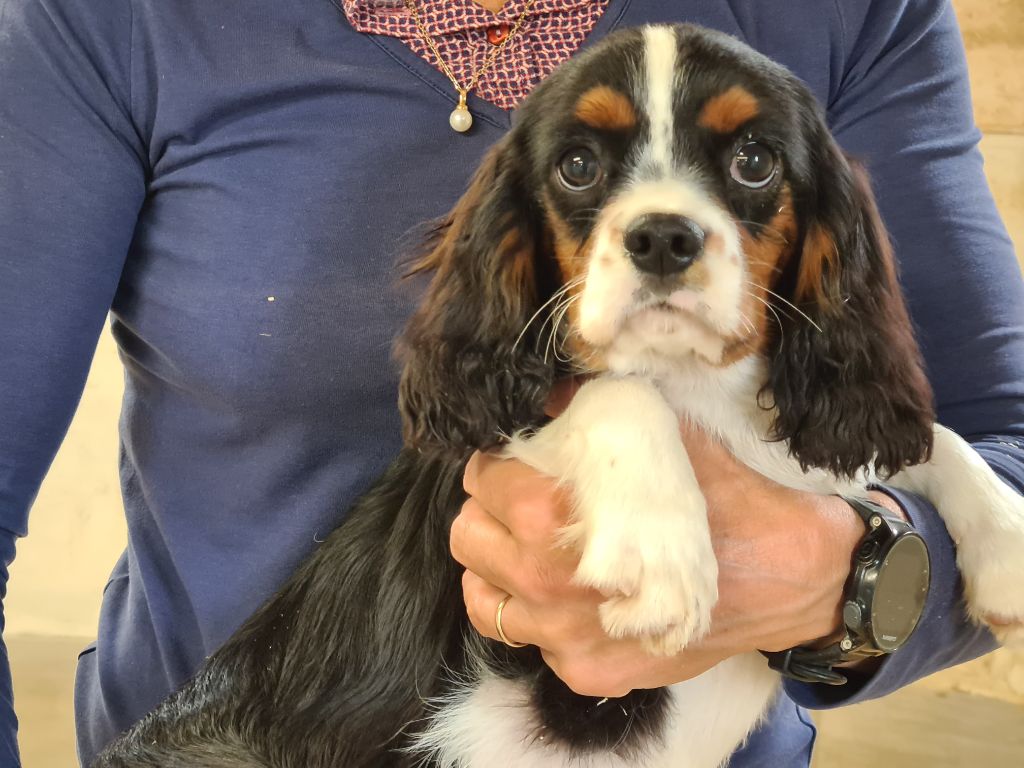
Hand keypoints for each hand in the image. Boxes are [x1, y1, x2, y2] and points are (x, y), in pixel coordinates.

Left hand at [452, 396, 892, 697]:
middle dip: (489, 512)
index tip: (517, 457)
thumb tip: (553, 393)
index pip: (483, 480)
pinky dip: (539, 617)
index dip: (496, 461)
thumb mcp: (668, 439)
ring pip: (485, 599)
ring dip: (500, 568)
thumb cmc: (731, 501)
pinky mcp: (590, 672)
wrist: (796, 579)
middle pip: (468, 539)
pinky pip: (529, 643)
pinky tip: (572, 594)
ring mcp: (566, 638)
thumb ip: (601, 416)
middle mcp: (549, 585)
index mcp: (555, 517)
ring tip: (532, 548)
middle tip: (521, 500)